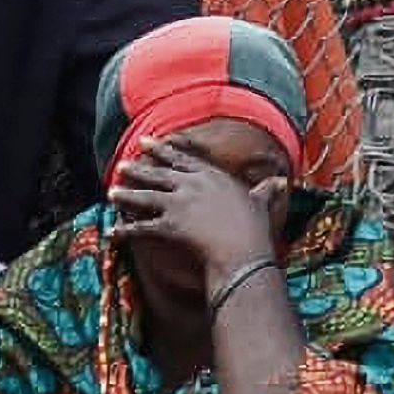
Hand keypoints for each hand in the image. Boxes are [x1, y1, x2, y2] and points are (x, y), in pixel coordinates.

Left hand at [109, 137, 284, 284]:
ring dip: (126, 195)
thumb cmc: (255, 228)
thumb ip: (266, 190)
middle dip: (139, 168)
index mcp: (211, 175)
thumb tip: (282, 182)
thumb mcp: (261, 203)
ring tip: (110, 193)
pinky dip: (126, 231)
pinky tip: (114, 233)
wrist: (244, 250)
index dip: (162, 150)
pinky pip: (143, 227)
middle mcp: (191, 184)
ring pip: (145, 196)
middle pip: (159, 173)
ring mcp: (178, 204)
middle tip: (123, 164)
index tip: (147, 143)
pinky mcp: (169, 225)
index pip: (181, 158)